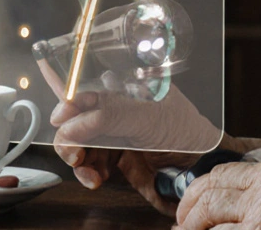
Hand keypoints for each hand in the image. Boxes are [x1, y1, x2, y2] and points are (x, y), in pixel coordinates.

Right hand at [51, 82, 260, 215]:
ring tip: (86, 168)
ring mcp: (117, 134)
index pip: (89, 83)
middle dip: (68, 133)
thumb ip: (110, 115)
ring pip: (79, 143)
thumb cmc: (188, 131)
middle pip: (76, 116)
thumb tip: (69, 119)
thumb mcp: (149, 117)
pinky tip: (95, 178)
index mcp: (126, 88)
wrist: (202, 168)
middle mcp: (118, 109)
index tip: (57, 110)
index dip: (66, 92)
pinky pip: (90, 164)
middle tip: (74, 150)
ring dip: (76, 156)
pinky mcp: (117, 159)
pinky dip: (87, 173)